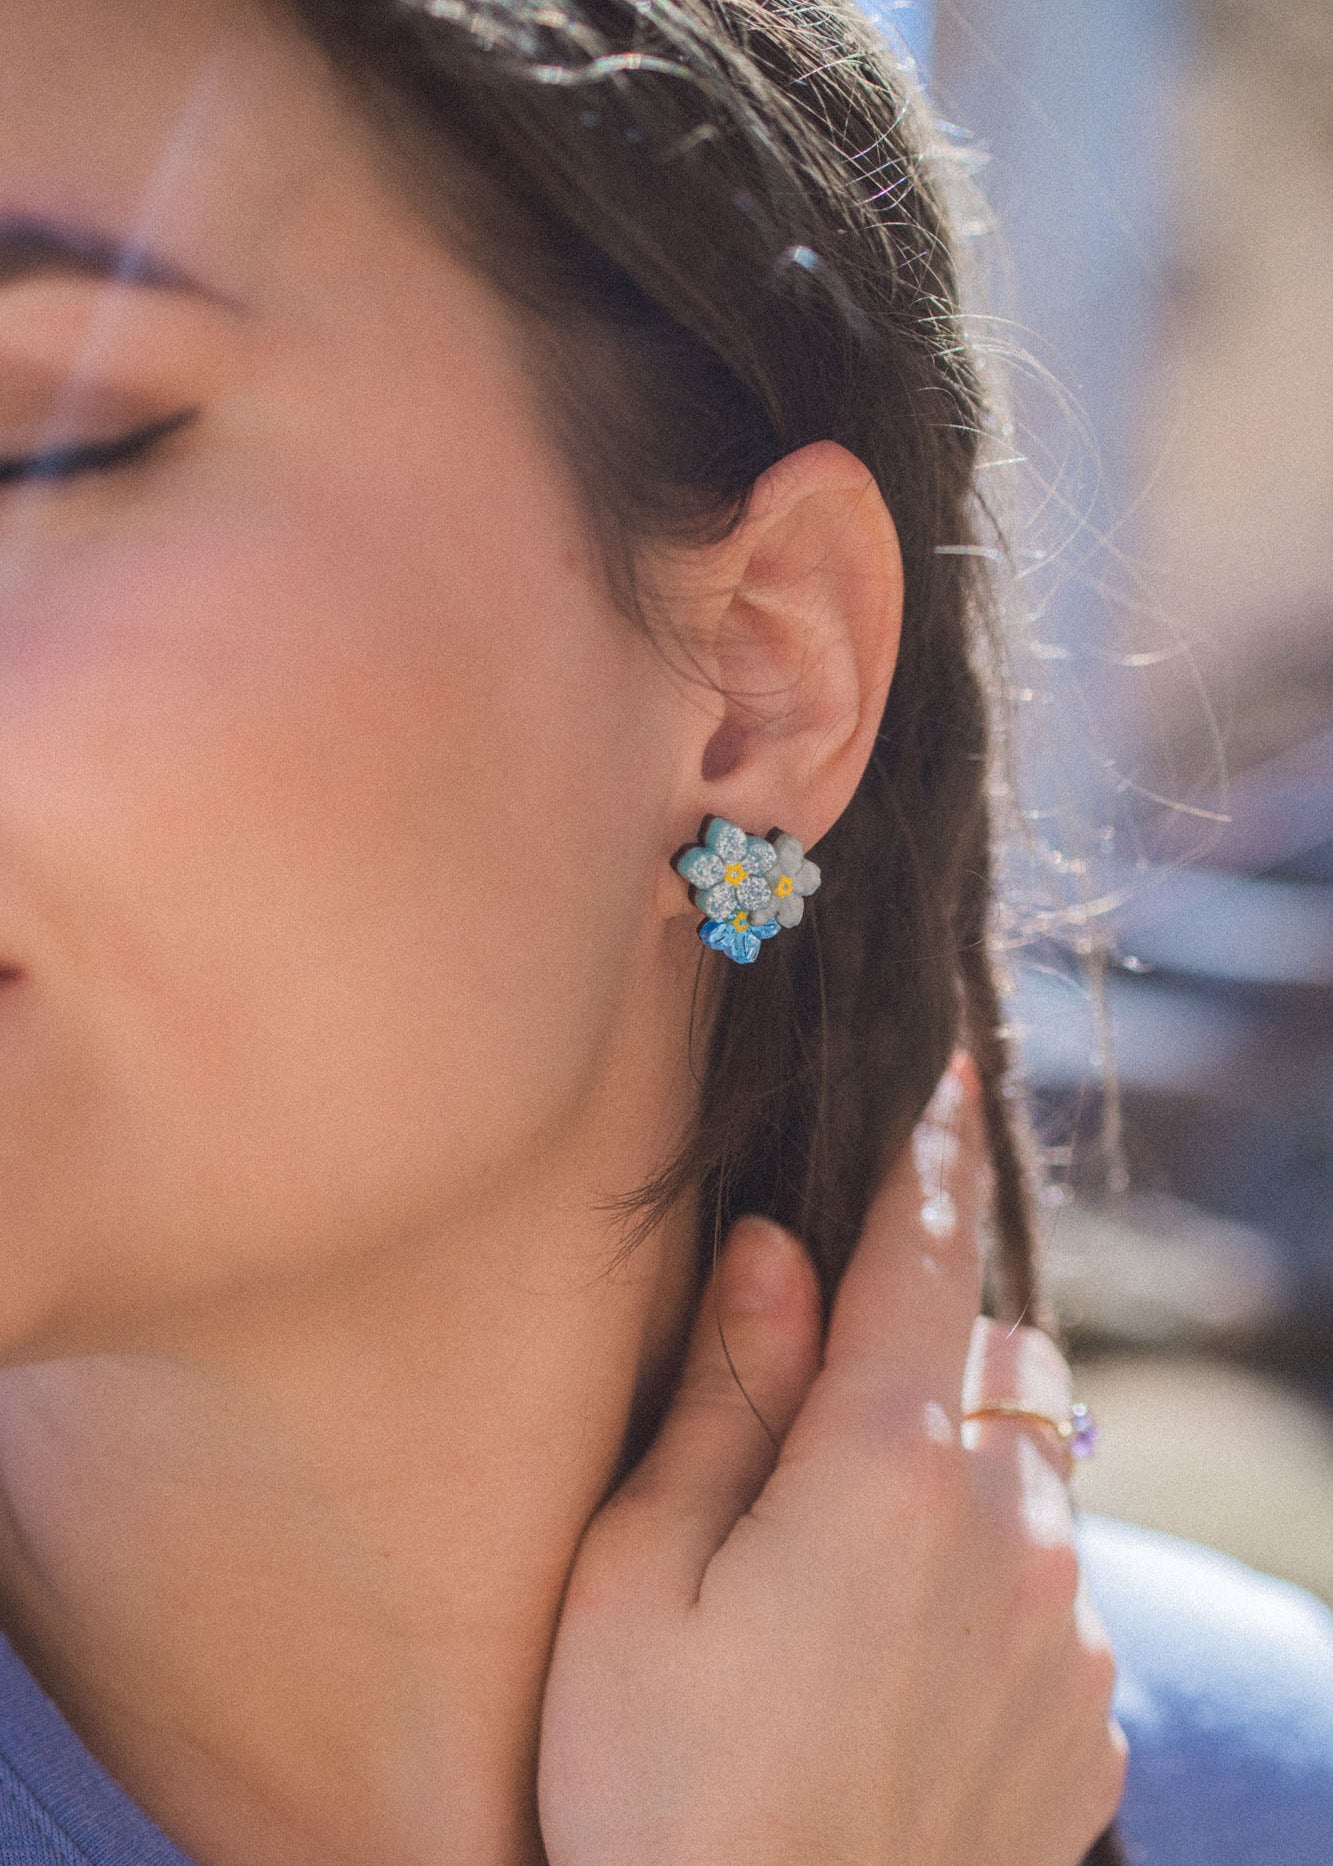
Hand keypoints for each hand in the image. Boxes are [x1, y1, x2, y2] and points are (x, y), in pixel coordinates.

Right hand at [537, 1053, 1127, 1865]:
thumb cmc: (658, 1791)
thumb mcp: (639, 1582)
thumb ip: (725, 1401)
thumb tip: (774, 1254)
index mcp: (885, 1474)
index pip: (920, 1257)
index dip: (927, 1153)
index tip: (948, 1065)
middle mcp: (1008, 1532)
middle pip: (994, 1356)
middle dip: (926, 1343)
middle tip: (821, 1425)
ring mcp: (1066, 1632)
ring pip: (1032, 1468)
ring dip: (961, 1464)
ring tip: (846, 1572)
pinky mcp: (1088, 1719)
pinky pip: (1055, 1583)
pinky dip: (993, 1572)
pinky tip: (896, 1663)